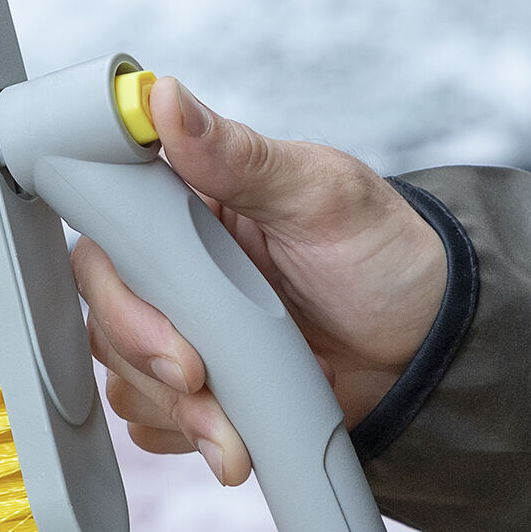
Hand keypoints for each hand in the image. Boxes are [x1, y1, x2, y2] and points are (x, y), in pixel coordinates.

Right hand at [71, 77, 446, 485]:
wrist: (427, 352)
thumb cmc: (382, 254)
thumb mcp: (321, 193)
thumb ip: (238, 152)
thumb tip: (163, 96)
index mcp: (186, 205)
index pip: (106, 228)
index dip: (115, 277)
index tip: (158, 312)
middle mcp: (171, 265)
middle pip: (103, 308)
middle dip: (143, 352)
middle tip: (199, 375)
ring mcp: (180, 326)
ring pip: (122, 369)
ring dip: (171, 406)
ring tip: (232, 427)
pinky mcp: (196, 384)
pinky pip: (152, 415)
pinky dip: (185, 434)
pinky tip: (231, 435)